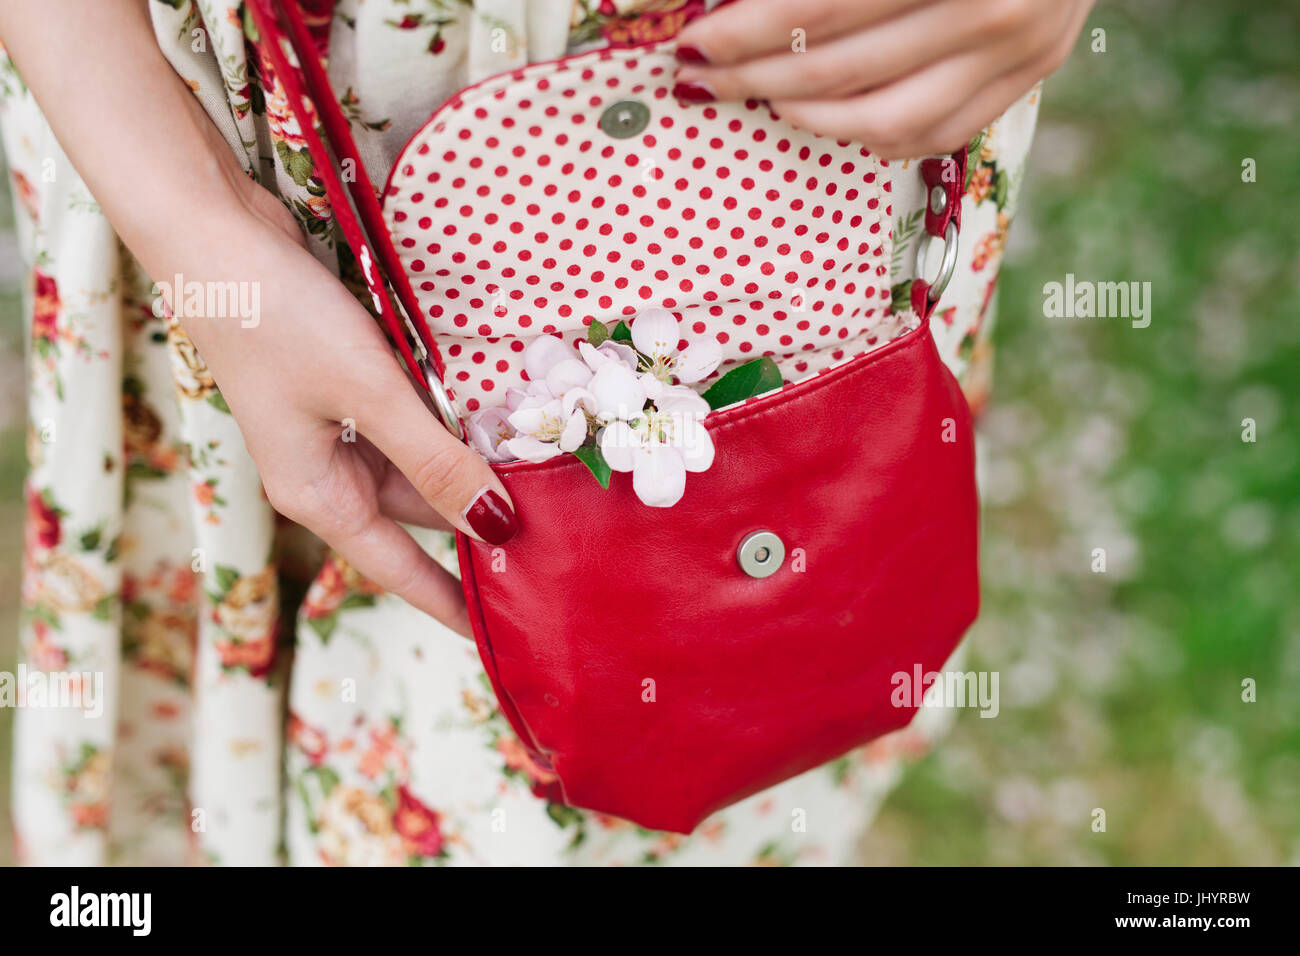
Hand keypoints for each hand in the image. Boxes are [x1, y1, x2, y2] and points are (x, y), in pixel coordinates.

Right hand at [179, 191, 516, 637]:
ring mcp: (337, 426)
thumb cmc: (278, 320)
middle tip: (558, 543)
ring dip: (472, 467)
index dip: (451, 603)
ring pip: (421, 462)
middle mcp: (329, 470)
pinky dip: (451, 423)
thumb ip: (436, 462)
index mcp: (319, 494)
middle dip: (480, 524)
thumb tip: (495, 526)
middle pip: (420, 513)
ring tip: (547, 484)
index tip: (502, 634)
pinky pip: (412, 420)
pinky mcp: (349, 384)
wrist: (216, 233)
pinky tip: (498, 420)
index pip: (400, 568)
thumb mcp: (369, 395)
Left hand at [673, 0, 1094, 157]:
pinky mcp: (1035, 71)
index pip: (819, 7)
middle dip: (754, 78)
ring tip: (760, 100)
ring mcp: (1021, 45)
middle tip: (701, 79)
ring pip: (883, 119)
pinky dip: (872, 136)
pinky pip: (937, 133)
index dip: (744, 32)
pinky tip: (829, 117)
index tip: (692, 42)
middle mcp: (992, 3)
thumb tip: (743, 4)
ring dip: (804, 117)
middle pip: (839, 68)